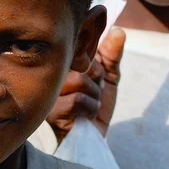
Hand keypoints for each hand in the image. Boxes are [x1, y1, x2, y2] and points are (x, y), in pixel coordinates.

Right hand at [46, 28, 125, 142]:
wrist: (93, 138)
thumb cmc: (95, 105)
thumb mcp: (108, 77)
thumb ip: (112, 54)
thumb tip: (119, 30)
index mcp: (61, 63)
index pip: (77, 45)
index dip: (93, 57)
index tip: (98, 71)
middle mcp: (50, 74)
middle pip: (82, 61)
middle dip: (97, 77)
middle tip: (93, 91)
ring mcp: (49, 92)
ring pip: (80, 80)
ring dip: (95, 95)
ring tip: (89, 104)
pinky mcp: (51, 110)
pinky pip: (79, 99)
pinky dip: (91, 108)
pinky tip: (85, 116)